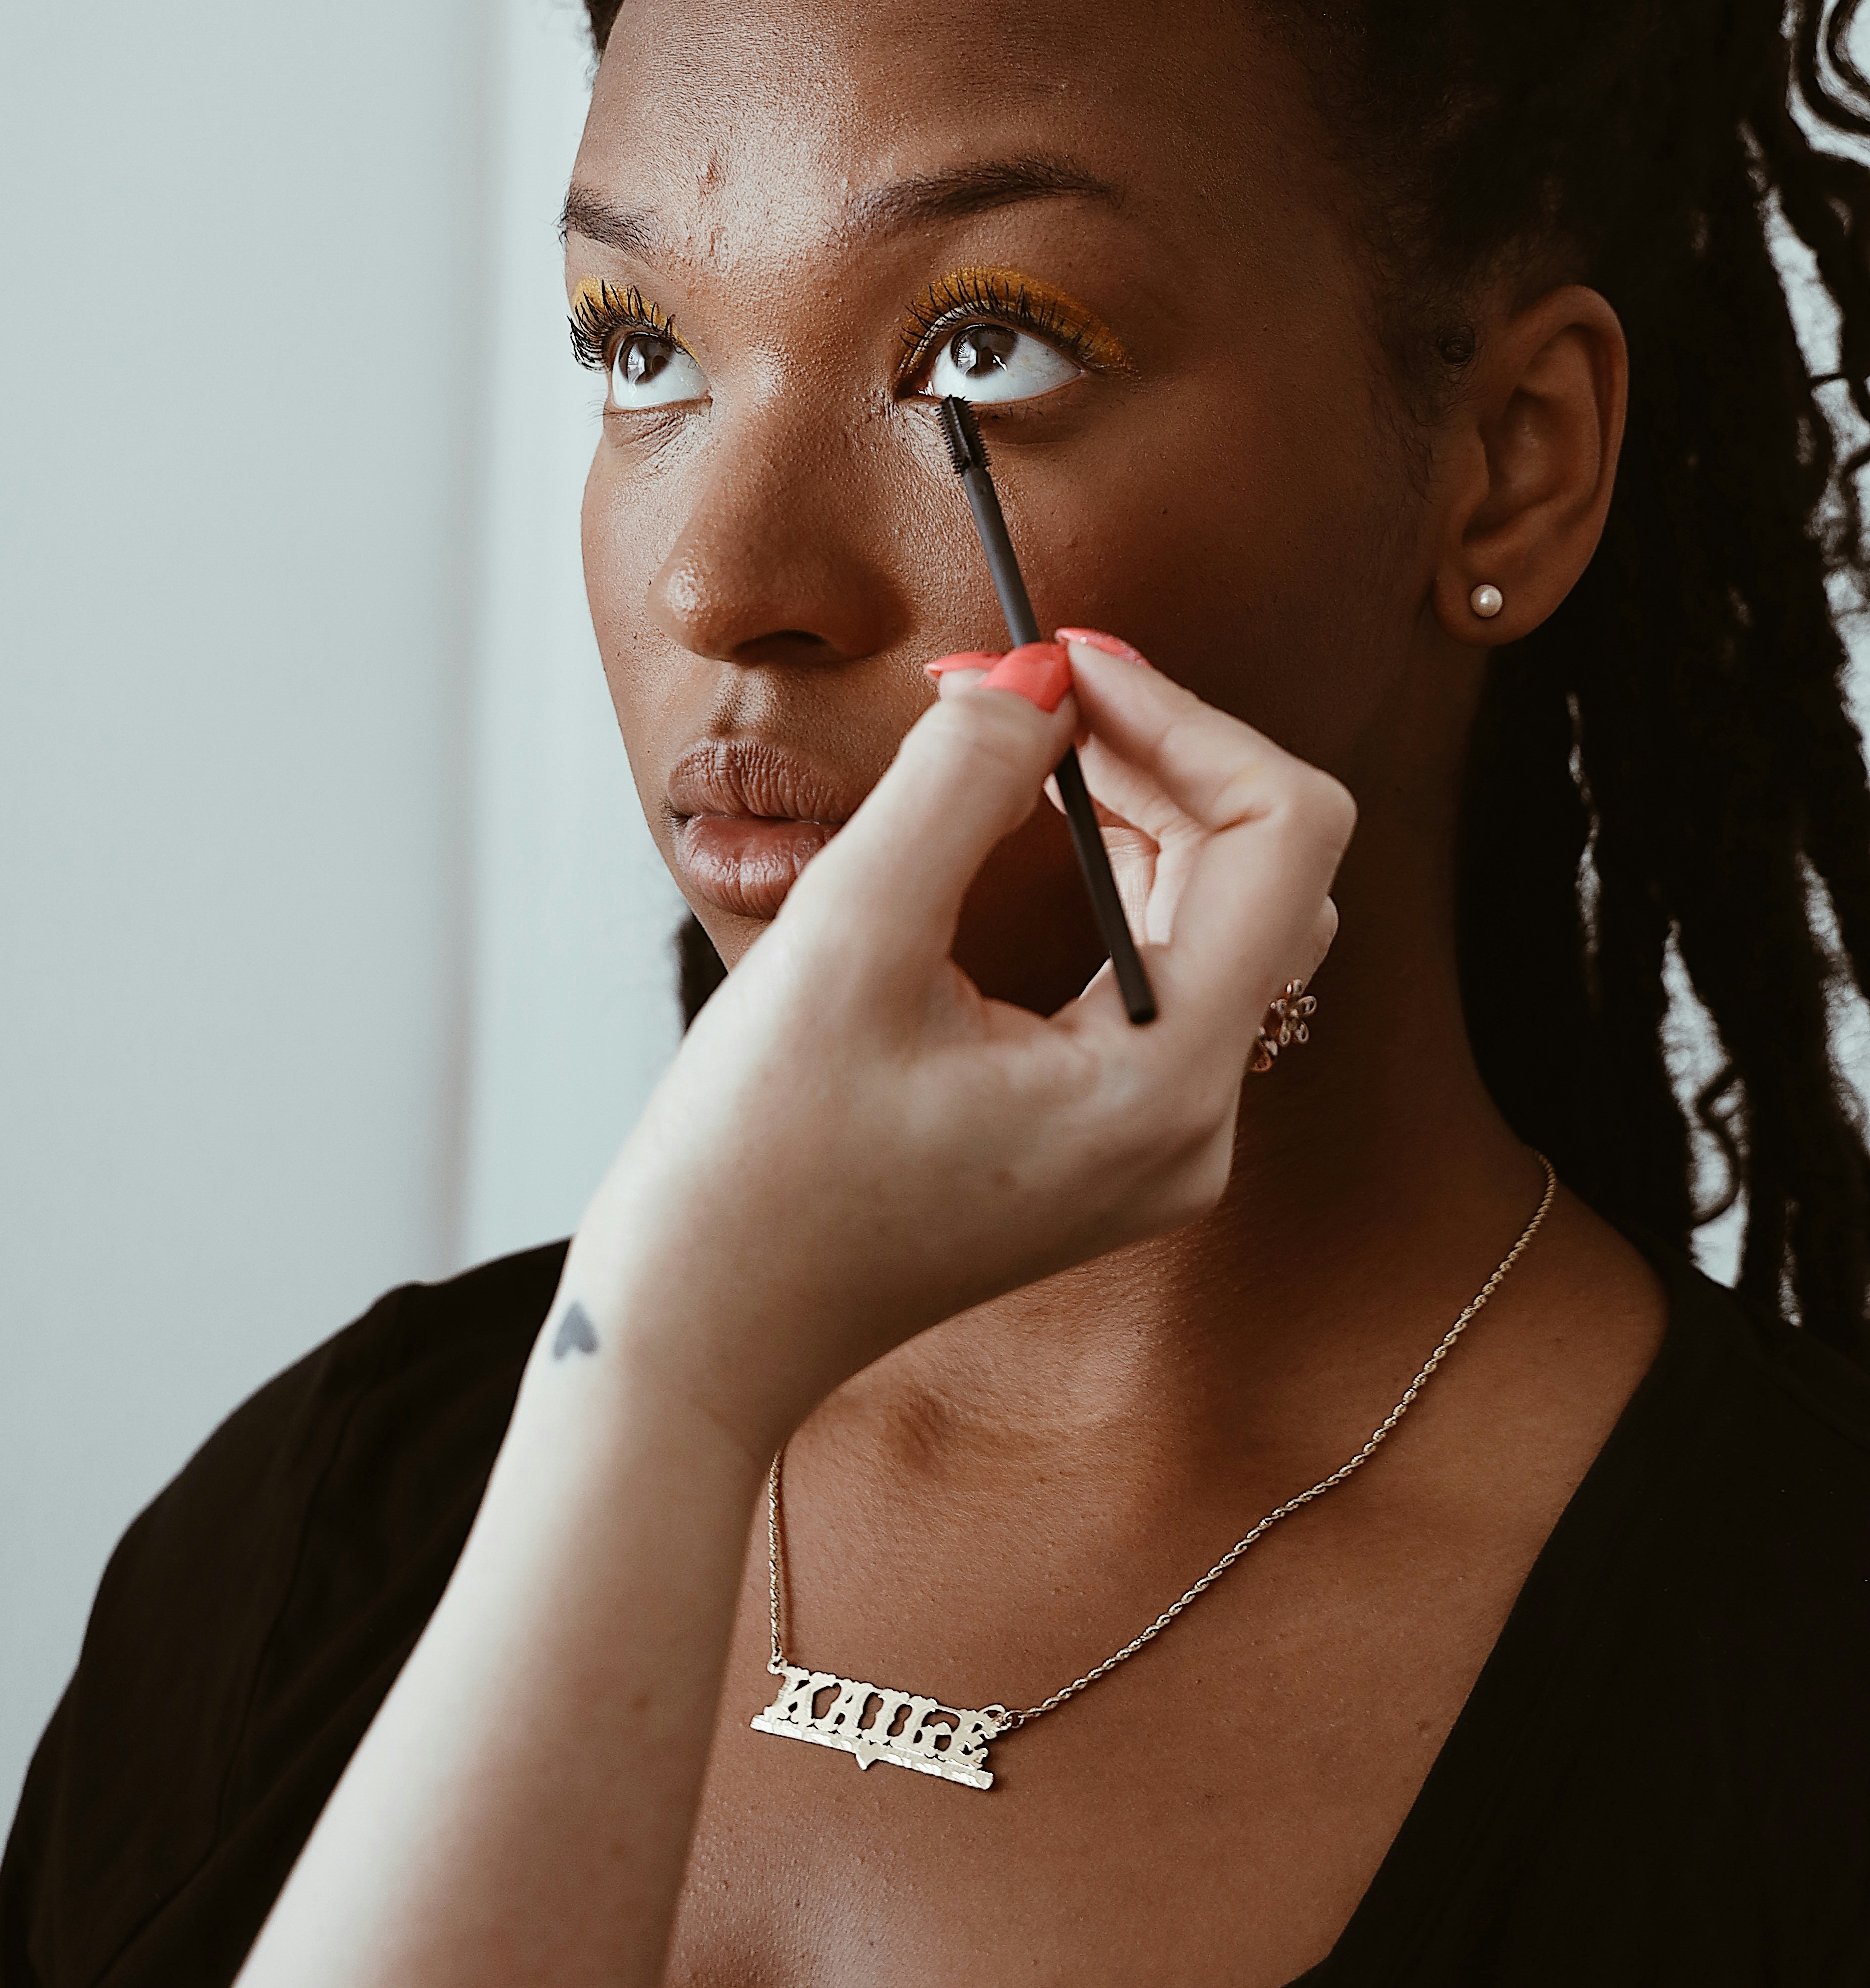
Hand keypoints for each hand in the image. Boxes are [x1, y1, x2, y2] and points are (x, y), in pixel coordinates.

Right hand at [564, 644, 1352, 1459]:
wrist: (703, 1328)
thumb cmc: (754, 1165)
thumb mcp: (847, 940)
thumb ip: (959, 782)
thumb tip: (1038, 670)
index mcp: (1163, 1086)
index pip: (1283, 838)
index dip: (1189, 720)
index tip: (1072, 659)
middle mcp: (1195, 1123)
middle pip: (1266, 870)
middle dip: (1162, 752)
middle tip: (1035, 676)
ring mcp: (1160, 1140)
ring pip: (1222, 913)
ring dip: (1141, 803)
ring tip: (1024, 733)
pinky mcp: (1111, 1136)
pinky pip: (1164, 967)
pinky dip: (1114, 871)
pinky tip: (1029, 822)